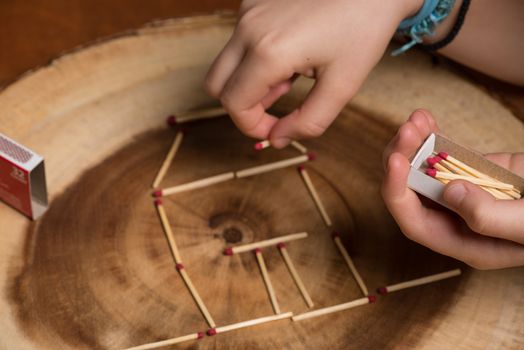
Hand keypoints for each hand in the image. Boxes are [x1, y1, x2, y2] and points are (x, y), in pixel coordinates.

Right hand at [205, 0, 421, 147]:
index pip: (234, 104)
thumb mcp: (342, 86)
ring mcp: (248, 12)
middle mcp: (249, 29)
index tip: (276, 130)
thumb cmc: (363, 29)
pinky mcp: (253, 2)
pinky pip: (238, 43)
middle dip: (243, 106)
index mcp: (269, 52)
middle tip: (278, 108)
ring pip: (226, 64)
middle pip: (217, 85)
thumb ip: (308, 122)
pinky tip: (290, 54)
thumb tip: (277, 140)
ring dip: (250, 82)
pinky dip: (255, 60)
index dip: (251, 127)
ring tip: (291, 77)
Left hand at [381, 109, 523, 268]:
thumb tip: (448, 192)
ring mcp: (461, 193)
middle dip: (400, 160)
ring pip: (419, 171)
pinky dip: (431, 137)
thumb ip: (489, 217)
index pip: (414, 222)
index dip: (397, 193)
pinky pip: (442, 155)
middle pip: (409, 193)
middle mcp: (454, 219)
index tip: (396, 161)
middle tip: (408, 130)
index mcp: (462, 241)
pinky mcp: (471, 171)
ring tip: (417, 120)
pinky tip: (425, 119)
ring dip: (411, 144)